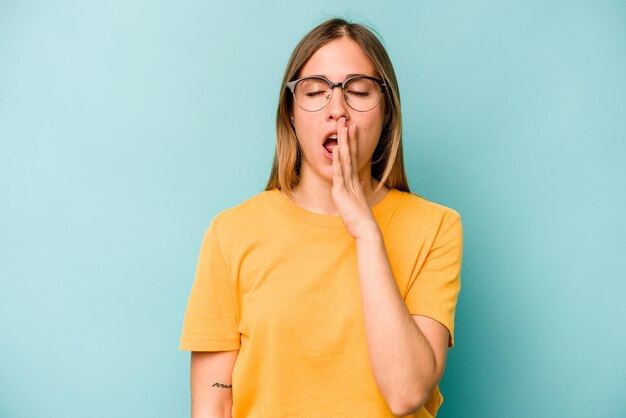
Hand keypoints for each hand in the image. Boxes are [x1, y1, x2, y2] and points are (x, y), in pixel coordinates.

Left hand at [331, 117, 379, 239]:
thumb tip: (358, 182)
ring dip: (344, 141)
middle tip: (346, 120)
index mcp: (355, 181)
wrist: (366, 229)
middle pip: (350, 153)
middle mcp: (353, 179)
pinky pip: (339, 172)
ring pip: (345, 158)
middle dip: (347, 135)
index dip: (352, 142)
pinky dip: (338, 159)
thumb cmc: (361, 219)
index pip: (353, 157)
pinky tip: (336, 147)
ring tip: (342, 126)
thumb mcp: (356, 201)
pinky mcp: (342, 191)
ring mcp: (348, 184)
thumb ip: (356, 190)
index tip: (352, 129)